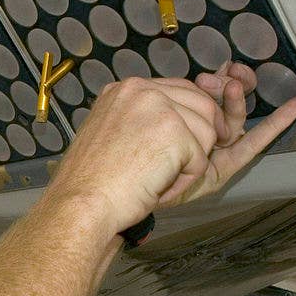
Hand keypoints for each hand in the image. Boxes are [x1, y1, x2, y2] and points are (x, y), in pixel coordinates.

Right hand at [49, 64, 295, 235]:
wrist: (81, 205)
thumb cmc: (93, 184)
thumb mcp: (117, 137)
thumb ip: (147, 121)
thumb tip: (191, 114)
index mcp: (124, 90)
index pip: (179, 89)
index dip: (198, 110)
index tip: (215, 114)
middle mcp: (141, 89)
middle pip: (203, 104)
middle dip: (206, 135)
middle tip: (178, 167)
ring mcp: (158, 106)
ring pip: (207, 131)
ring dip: (189, 163)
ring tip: (153, 179)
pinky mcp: (174, 129)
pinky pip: (201, 157)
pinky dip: (185, 179)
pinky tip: (157, 186)